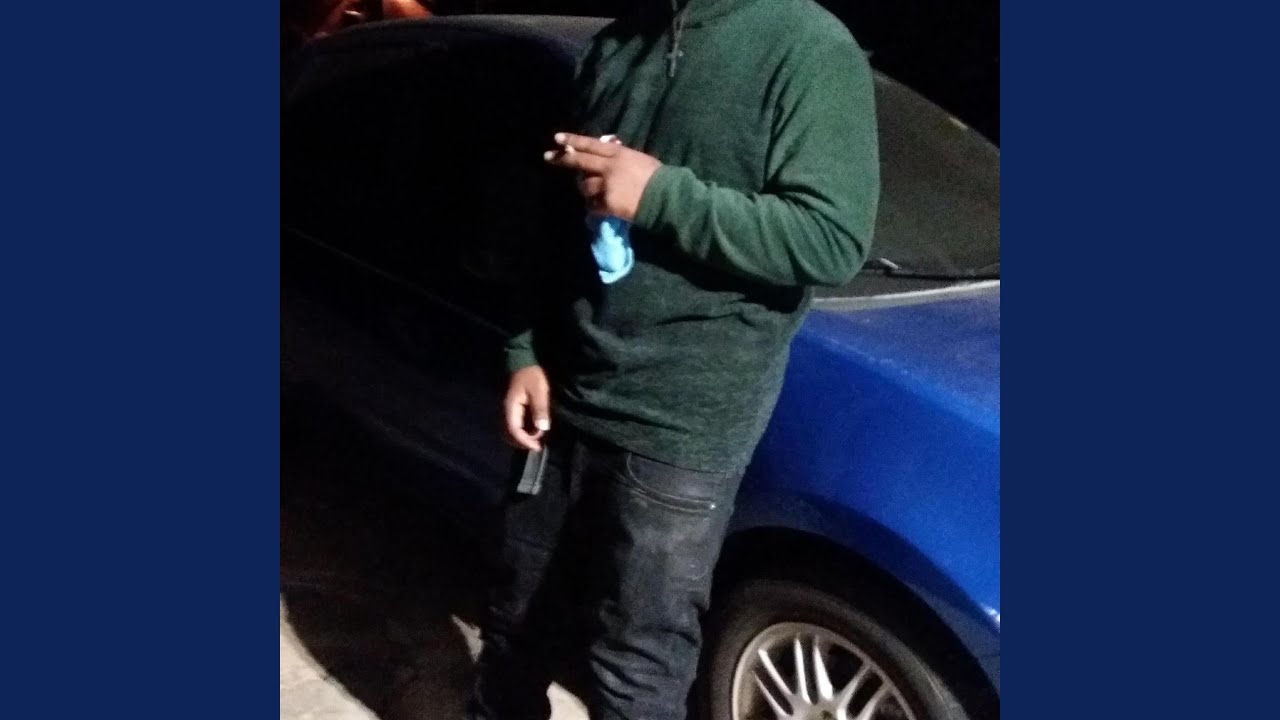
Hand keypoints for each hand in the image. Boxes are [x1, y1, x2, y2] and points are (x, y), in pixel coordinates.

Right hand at [504, 365, 550, 451]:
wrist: (523, 361)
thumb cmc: (532, 375)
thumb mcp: (539, 391)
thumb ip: (540, 409)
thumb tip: (542, 429)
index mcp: (511, 408)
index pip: (514, 430)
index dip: (525, 441)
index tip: (537, 446)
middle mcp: (507, 411)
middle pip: (509, 434)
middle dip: (522, 443)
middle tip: (537, 446)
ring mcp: (509, 410)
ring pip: (511, 431)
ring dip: (522, 438)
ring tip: (537, 441)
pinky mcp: (514, 409)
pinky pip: (515, 425)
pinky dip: (523, 432)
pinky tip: (534, 431)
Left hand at [544, 133, 661, 221]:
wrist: (665, 197)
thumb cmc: (657, 177)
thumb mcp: (638, 159)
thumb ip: (620, 157)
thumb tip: (606, 156)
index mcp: (618, 153)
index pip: (590, 144)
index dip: (573, 141)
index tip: (557, 138)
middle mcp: (608, 167)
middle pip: (580, 161)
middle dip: (562, 159)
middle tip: (548, 157)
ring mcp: (606, 185)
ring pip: (584, 186)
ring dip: (585, 189)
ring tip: (592, 193)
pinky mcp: (607, 203)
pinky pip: (592, 204)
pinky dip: (593, 206)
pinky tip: (598, 207)